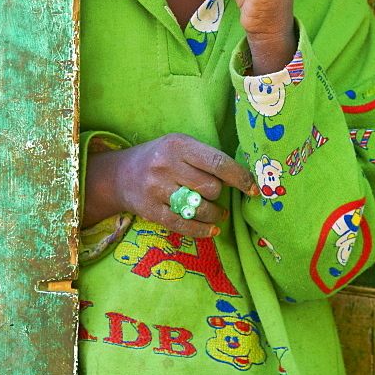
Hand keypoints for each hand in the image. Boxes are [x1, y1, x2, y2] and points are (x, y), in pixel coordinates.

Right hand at [83, 133, 258, 236]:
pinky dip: (202, 230)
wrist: (120, 174)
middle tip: (215, 195)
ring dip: (214, 214)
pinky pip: (183, 225)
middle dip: (219, 194)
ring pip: (200, 208)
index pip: (218, 162)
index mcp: (178, 144)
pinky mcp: (150, 210)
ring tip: (216, 213)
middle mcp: (166, 164)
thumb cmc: (160, 158)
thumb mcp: (180, 146)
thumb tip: (240, 179)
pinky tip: (211, 230)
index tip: (253, 189)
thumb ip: (205, 158)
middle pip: (211, 187)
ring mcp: (156, 188)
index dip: (240, 177)